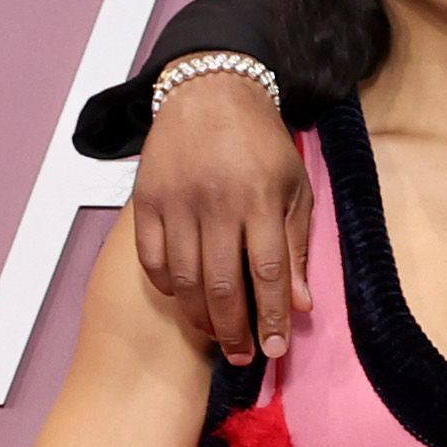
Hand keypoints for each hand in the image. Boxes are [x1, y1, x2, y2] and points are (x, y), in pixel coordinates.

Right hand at [128, 70, 309, 364]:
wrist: (209, 90)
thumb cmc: (260, 143)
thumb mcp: (294, 187)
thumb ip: (297, 246)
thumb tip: (300, 305)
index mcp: (261, 199)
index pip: (267, 273)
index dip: (270, 317)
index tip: (273, 349)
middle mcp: (217, 203)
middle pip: (222, 285)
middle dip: (234, 331)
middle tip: (241, 357)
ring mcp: (177, 202)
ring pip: (185, 280)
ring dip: (200, 318)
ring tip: (216, 335)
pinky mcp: (146, 200)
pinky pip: (152, 260)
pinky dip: (167, 287)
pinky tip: (183, 298)